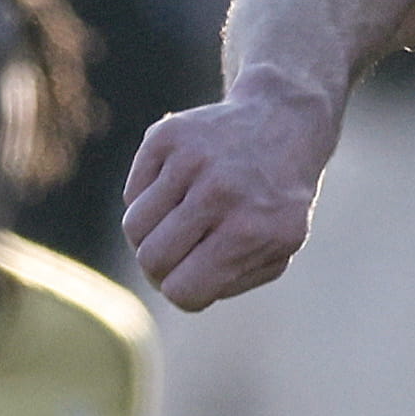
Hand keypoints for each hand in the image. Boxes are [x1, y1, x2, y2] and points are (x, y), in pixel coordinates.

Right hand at [120, 75, 340, 311]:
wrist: (283, 123)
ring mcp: (191, 160)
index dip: (182, 292)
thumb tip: (180, 291)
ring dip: (152, 235)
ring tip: (181, 222)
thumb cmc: (276, 200)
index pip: (184, 290)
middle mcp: (220, 192)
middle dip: (162, 268)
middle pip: (151, 260)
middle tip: (184, 252)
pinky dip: (148, 201)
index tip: (194, 278)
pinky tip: (179, 190)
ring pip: (134, 228)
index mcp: (250, 231)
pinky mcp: (166, 136)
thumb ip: (233, 279)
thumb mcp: (278, 247)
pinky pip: (132, 195)